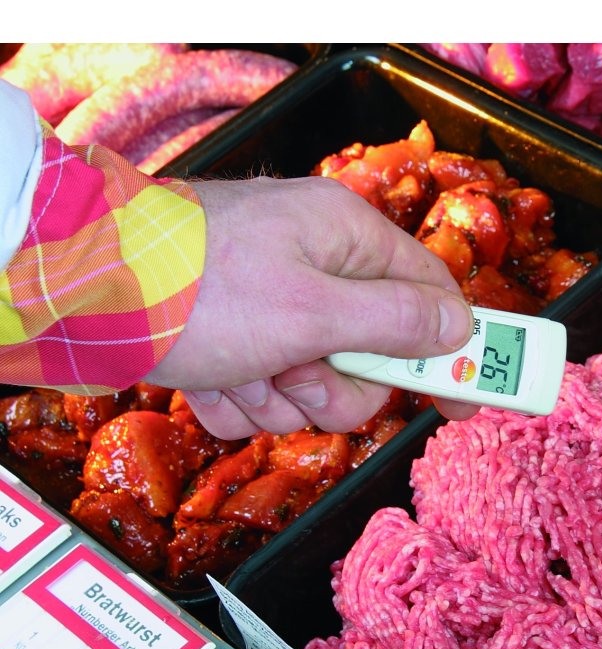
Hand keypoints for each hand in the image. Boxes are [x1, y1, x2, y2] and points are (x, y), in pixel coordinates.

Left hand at [145, 175, 479, 438]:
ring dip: (275, 395)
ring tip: (237, 371)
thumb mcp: (312, 310)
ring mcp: (271, 302)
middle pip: (369, 355)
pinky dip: (236, 396)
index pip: (432, 294)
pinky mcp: (234, 334)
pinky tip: (207, 376)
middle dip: (330, 386)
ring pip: (312, 383)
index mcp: (346, 238)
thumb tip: (460, 327)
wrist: (80, 293)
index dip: (453, 351)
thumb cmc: (197, 290)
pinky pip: (262, 389)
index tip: (465, 400)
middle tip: (295, 373)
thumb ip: (396, 321)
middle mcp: (314, 265)